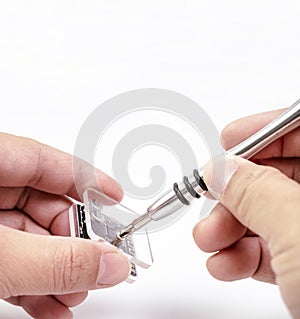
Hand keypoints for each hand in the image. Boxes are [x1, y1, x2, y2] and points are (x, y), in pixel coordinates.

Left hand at [0, 133, 129, 318]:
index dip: (87, 180)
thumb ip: (55, 260)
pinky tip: (51, 304)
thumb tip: (112, 264)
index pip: (47, 162)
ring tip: (74, 293)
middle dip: (74, 242)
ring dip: (58, 269)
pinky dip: (33, 283)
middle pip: (46, 205)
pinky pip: (13, 259)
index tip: (116, 199)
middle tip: (97, 266)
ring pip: (32, 238)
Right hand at [193, 109, 299, 317]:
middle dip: (239, 190)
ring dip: (234, 227)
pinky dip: (246, 254)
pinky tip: (227, 264)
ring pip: (275, 214)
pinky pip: (276, 247)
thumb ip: (256, 192)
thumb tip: (222, 169)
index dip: (266, 131)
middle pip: (286, 174)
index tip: (228, 141)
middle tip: (211, 199)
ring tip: (210, 242)